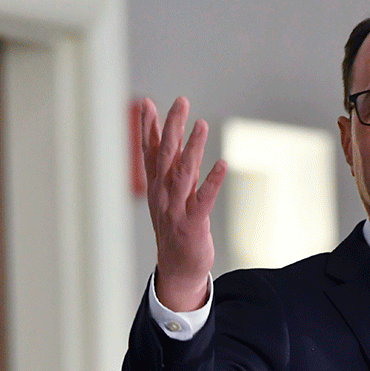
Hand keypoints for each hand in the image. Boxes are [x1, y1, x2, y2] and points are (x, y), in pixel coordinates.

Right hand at [140, 96, 227, 311]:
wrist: (177, 268)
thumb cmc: (175, 226)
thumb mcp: (168, 194)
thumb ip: (170, 166)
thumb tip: (170, 138)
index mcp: (155, 186)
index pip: (150, 152)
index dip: (148, 127)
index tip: (148, 102)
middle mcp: (162, 195)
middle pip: (166, 156)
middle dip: (172, 127)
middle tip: (180, 102)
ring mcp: (176, 209)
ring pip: (183, 173)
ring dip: (192, 148)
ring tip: (201, 124)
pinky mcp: (193, 223)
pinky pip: (203, 199)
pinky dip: (212, 181)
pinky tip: (222, 165)